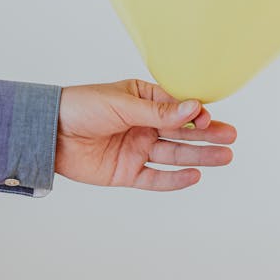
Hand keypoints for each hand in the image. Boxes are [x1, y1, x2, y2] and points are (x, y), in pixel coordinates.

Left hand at [54, 78, 236, 191]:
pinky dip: (175, 179)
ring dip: (200, 156)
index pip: (176, 107)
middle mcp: (143, 125)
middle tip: (231, 137)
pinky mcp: (127, 172)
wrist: (49, 133)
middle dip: (206, 134)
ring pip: (174, 154)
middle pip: (181, 132)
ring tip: (226, 156)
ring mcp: (136, 149)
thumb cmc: (81, 107)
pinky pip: (156, 177)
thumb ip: (158, 112)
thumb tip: (193, 108)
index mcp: (142, 100)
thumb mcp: (122, 104)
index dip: (194, 113)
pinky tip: (195, 175)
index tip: (206, 117)